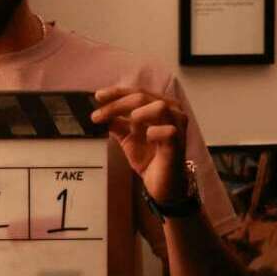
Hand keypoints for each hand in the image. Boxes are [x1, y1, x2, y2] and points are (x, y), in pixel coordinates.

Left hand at [91, 86, 187, 202]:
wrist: (161, 184)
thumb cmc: (149, 157)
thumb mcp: (127, 136)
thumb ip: (116, 122)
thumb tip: (99, 111)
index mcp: (161, 105)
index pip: (137, 92)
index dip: (117, 93)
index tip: (98, 97)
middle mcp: (173, 111)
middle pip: (142, 96)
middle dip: (117, 105)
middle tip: (98, 116)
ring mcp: (178, 125)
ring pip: (158, 106)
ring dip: (138, 114)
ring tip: (130, 128)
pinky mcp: (179, 142)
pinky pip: (166, 131)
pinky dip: (152, 133)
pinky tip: (148, 139)